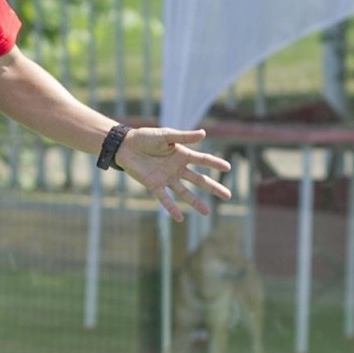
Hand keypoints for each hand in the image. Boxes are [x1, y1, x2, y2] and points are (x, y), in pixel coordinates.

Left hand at [115, 127, 231, 220]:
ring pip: (185, 192)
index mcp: (182, 154)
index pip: (203, 160)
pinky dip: (172, 208)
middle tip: (228, 196)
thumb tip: (204, 134)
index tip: (228, 168)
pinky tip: (180, 218)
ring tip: (207, 212)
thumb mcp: (165, 135)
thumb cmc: (145, 137)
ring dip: (195, 202)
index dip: (215, 163)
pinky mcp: (154, 185)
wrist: (125, 146)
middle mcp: (177, 168)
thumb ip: (183, 136)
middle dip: (213, 187)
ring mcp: (167, 178)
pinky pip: (165, 198)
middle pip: (199, 180)